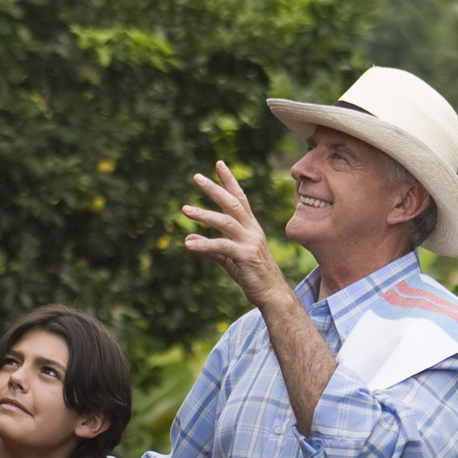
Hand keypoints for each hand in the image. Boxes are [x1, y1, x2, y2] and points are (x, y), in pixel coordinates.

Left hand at [181, 161, 290, 309]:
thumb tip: (189, 238)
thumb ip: (210, 247)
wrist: (273, 294)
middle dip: (215, 188)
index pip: (239, 198)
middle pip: (233, 203)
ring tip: (185, 209)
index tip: (219, 163)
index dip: (229, 181)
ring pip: (226, 221)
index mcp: (250, 227)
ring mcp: (250, 242)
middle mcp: (252, 230)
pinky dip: (205, 244)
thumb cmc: (253, 275)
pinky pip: (223, 247)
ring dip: (204, 214)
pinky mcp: (246, 256)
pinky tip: (189, 244)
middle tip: (196, 176)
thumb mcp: (228, 258)